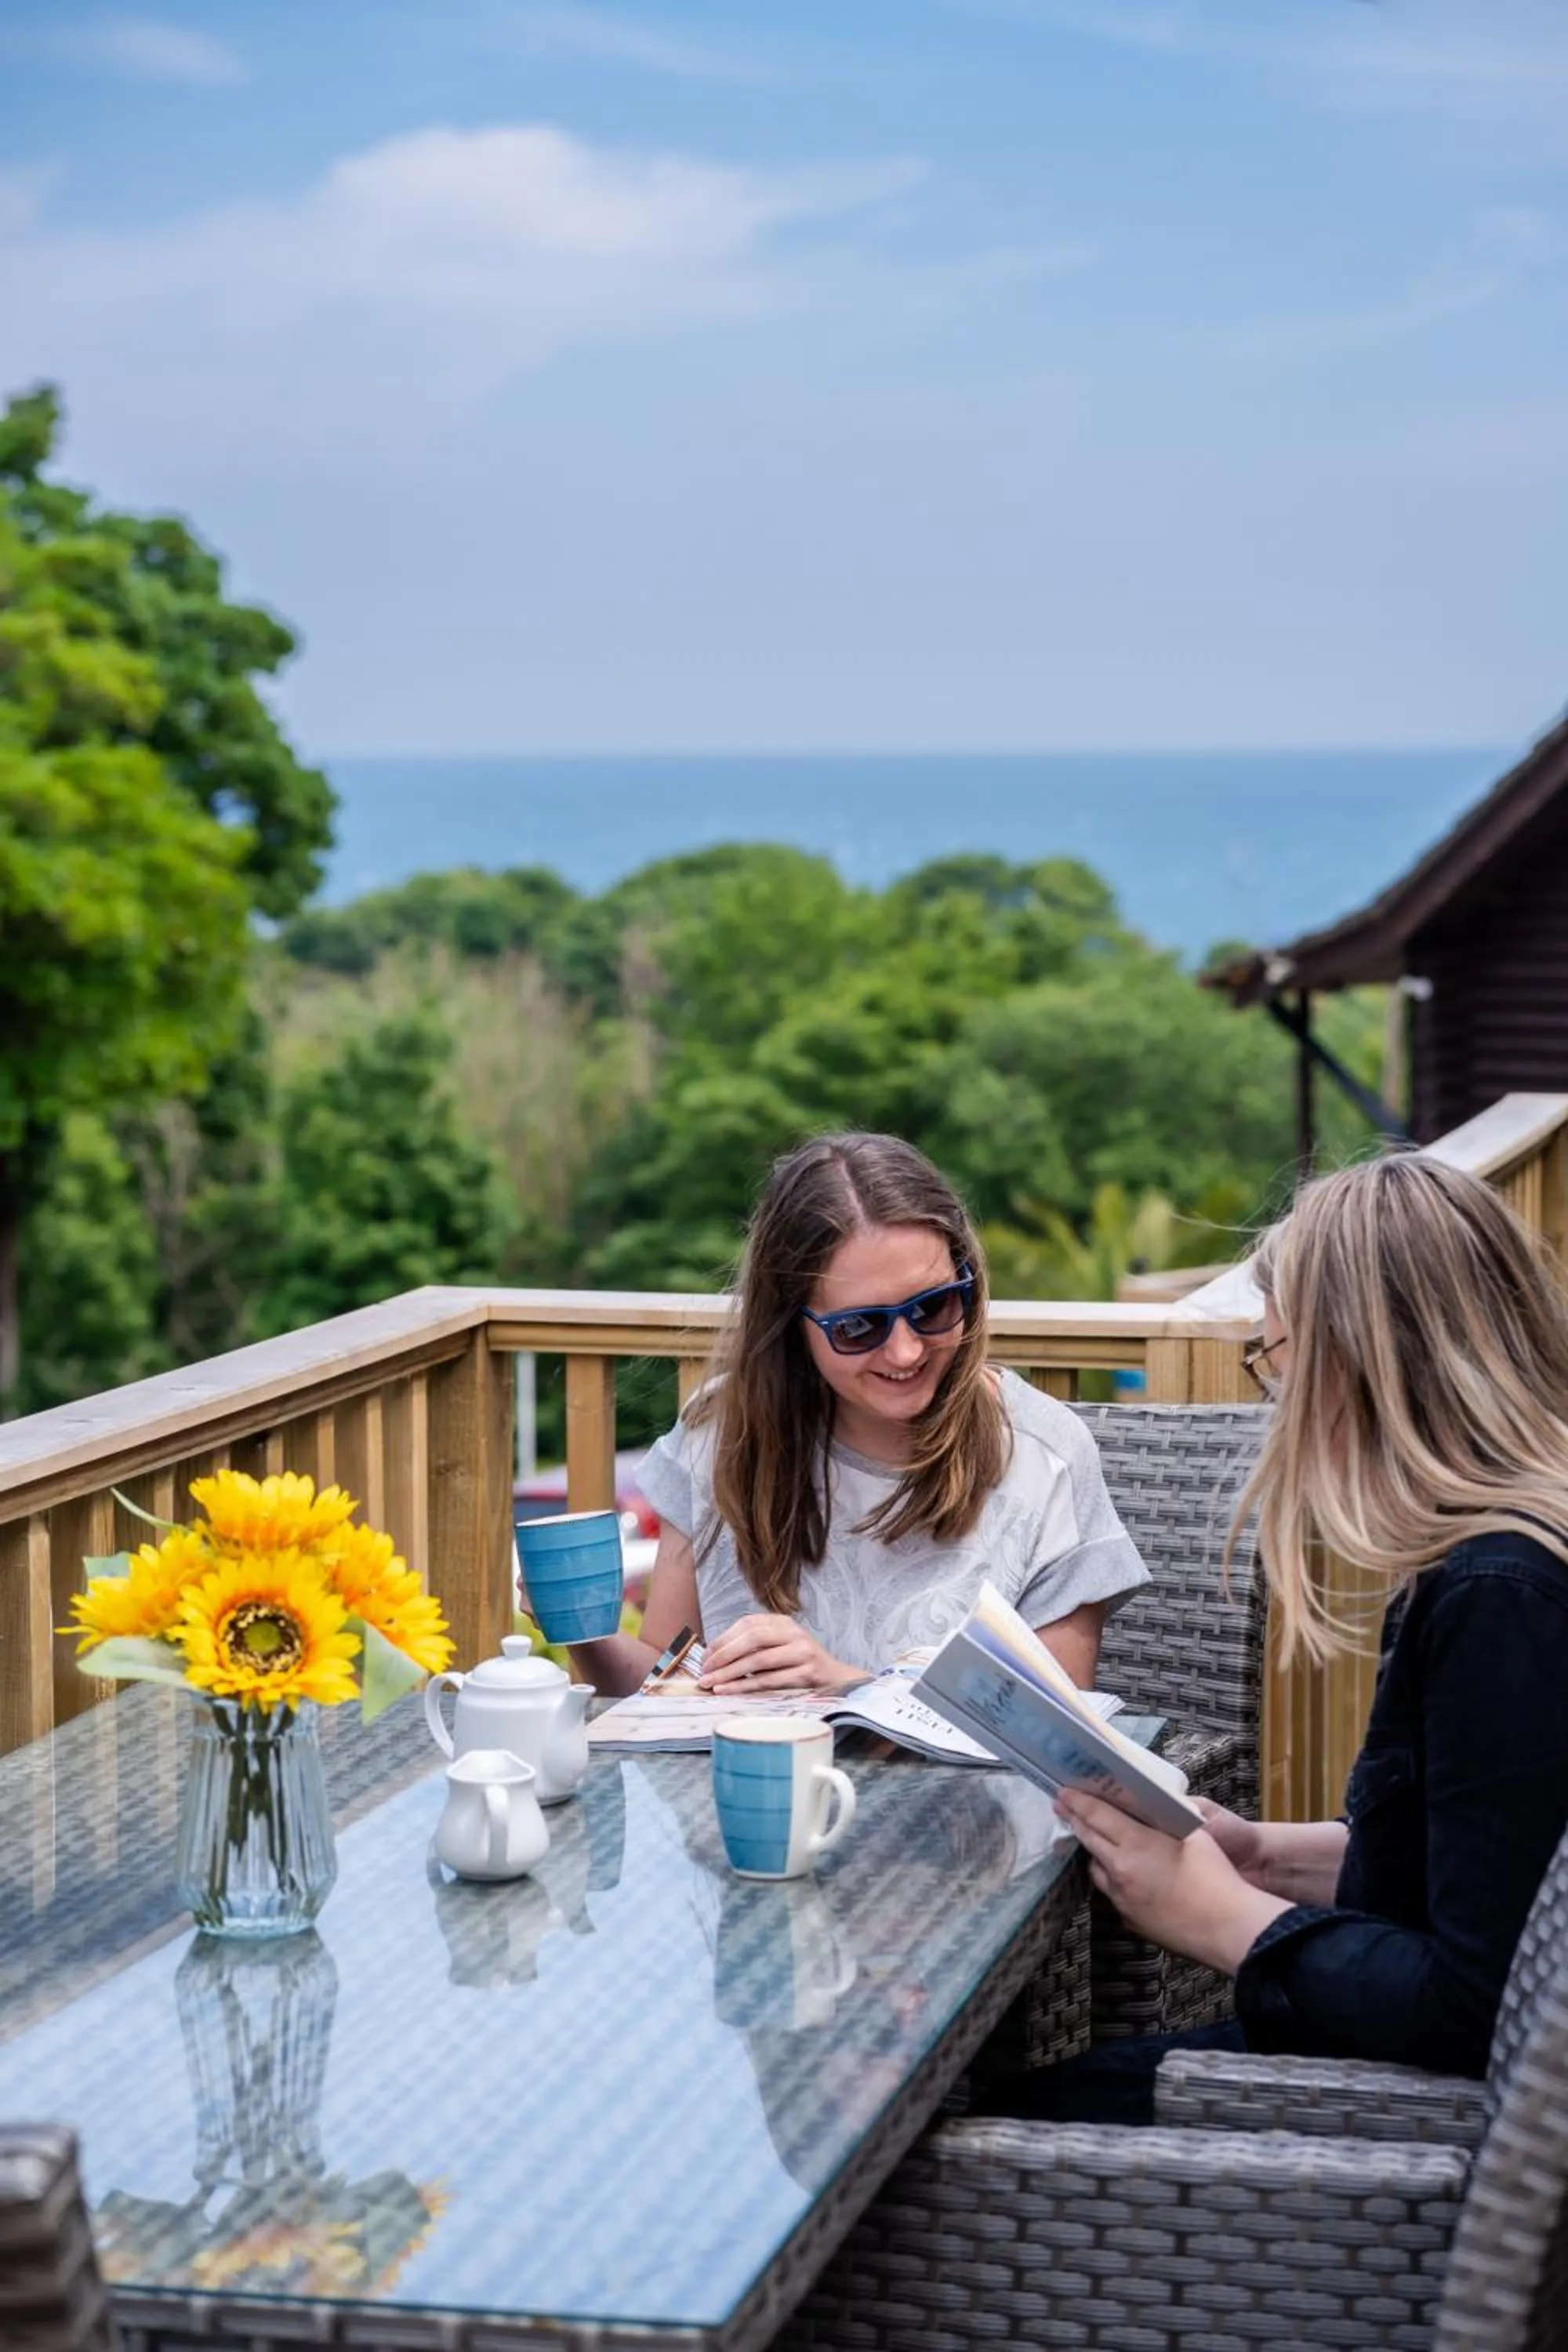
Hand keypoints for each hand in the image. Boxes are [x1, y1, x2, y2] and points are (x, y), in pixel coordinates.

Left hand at [698, 1614, 857, 1693]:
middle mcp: (793, 1633)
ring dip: (730, 1673)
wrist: (836, 1679)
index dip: (723, 1639)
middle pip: (752, 1638)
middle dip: (724, 1655)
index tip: (705, 1655)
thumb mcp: (779, 1646)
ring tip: (710, 1683)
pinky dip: (745, 1686)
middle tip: (705, 1670)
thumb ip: (753, 1646)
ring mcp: (802, 1652)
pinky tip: (728, 1690)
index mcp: (783, 1622)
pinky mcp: (806, 1673)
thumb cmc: (799, 1664)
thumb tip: (713, 1656)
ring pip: (758, 1660)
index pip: (747, 1624)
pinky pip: (769, 1680)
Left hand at [1055, 1790, 1289, 1974]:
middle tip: (1064, 1806)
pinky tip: (1124, 1875)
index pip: (1096, 1816)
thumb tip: (1153, 1813)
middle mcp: (1120, 1872)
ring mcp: (1122, 1900)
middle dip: (1075, 1820)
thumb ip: (1166, 1821)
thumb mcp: (1193, 1835)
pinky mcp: (1130, 1921)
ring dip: (1094, 1852)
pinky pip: (1112, 1894)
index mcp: (1135, 1845)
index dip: (1078, 1801)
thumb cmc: (1215, 1876)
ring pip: (1097, 1870)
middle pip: (1089, 1840)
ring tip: (1095, 1839)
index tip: (1064, 1791)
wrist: (1226, 1927)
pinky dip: (1112, 1879)